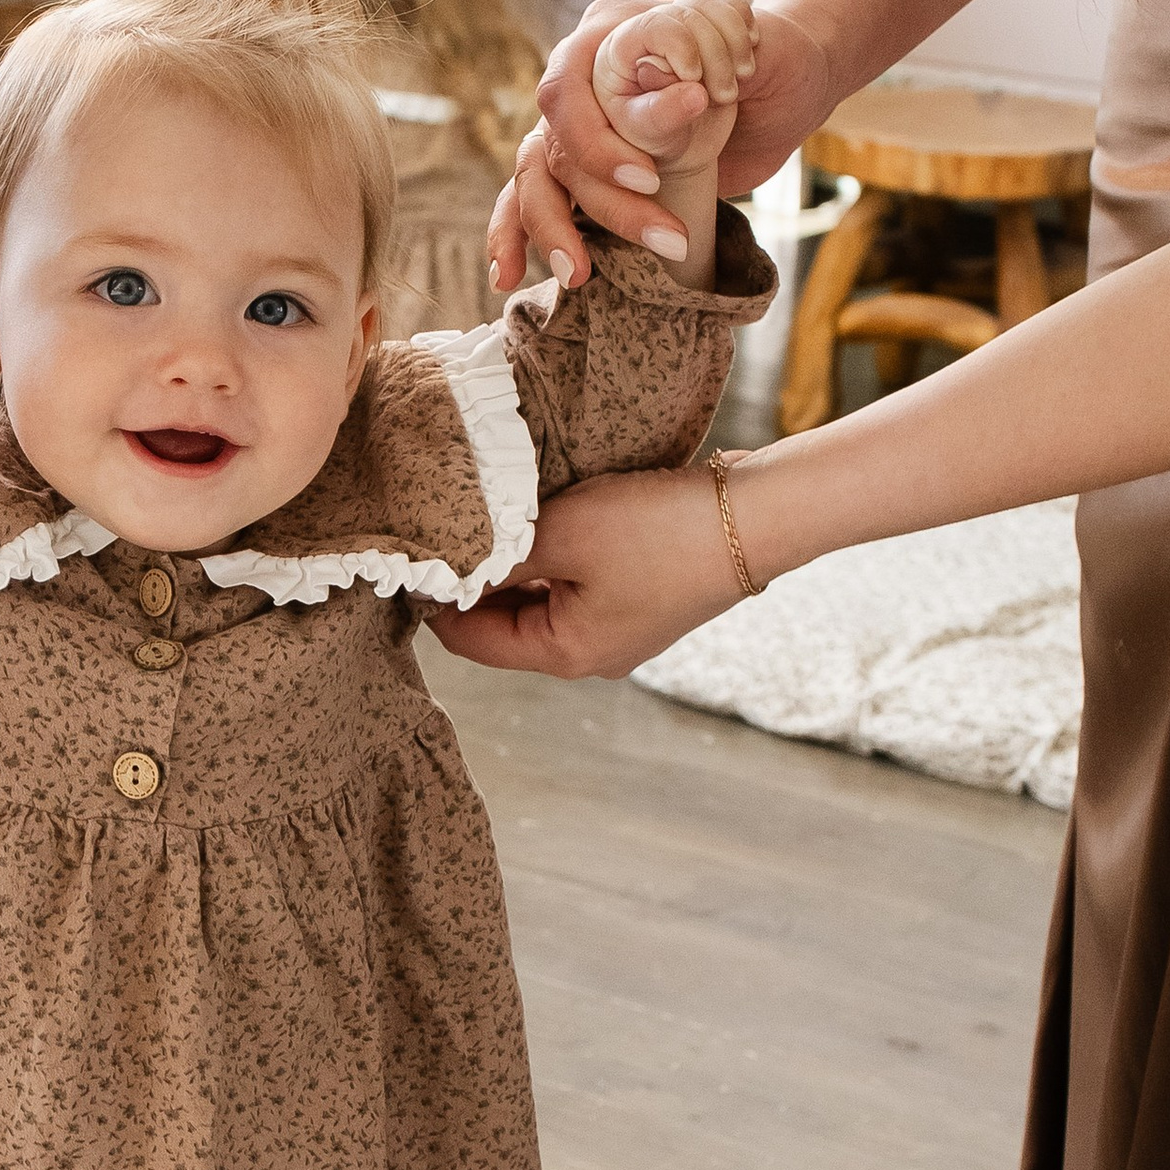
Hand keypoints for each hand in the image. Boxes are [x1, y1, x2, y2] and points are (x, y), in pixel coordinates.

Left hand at [425, 463, 743, 680]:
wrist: (756, 517)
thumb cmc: (658, 531)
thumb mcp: (562, 535)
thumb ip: (497, 556)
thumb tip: (446, 567)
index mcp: (563, 655)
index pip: (467, 639)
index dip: (434, 596)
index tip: (413, 547)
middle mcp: (588, 656)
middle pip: (502, 623)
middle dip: (477, 577)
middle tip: (449, 521)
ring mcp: (618, 631)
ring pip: (539, 600)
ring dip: (516, 561)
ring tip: (496, 513)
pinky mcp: (641, 601)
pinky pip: (575, 585)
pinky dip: (553, 556)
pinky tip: (545, 516)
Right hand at [488, 0, 841, 293]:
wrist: (787, 81)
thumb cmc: (769, 56)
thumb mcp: (747, 52)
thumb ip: (707, 61)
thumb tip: (667, 90)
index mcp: (606, 35)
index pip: (567, 91)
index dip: (596, 143)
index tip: (648, 179)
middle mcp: (581, 81)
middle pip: (555, 146)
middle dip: (597, 200)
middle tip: (663, 239)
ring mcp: (580, 127)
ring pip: (538, 179)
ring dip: (551, 231)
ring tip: (576, 277)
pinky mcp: (589, 171)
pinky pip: (537, 200)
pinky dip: (516, 238)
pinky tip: (507, 277)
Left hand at [588, 0, 756, 169]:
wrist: (681, 144)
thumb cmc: (655, 141)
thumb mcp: (651, 135)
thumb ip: (663, 115)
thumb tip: (695, 93)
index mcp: (617, 53)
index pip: (652, 25)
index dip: (681, 45)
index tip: (696, 78)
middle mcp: (644, 30)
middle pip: (686, 14)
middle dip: (715, 55)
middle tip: (725, 97)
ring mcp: (676, 22)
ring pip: (709, 5)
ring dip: (734, 42)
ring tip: (739, 80)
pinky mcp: (703, 22)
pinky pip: (730, 2)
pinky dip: (745, 24)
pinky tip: (748, 53)